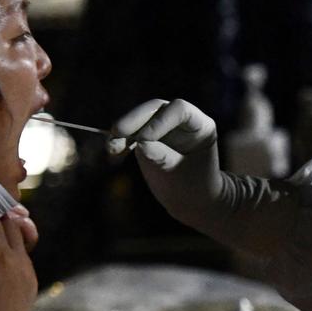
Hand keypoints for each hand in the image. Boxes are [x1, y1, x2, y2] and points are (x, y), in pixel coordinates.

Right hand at [108, 99, 225, 231]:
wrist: (192, 201)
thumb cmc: (194, 188)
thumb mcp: (180, 175)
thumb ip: (162, 158)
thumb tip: (141, 144)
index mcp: (200, 125)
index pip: (179, 110)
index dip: (160, 121)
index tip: (144, 139)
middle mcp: (181, 122)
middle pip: (155, 109)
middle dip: (134, 119)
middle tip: (117, 131)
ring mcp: (163, 128)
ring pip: (139, 120)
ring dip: (123, 131)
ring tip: (111, 148)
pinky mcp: (147, 138)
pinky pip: (131, 134)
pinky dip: (120, 141)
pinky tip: (112, 151)